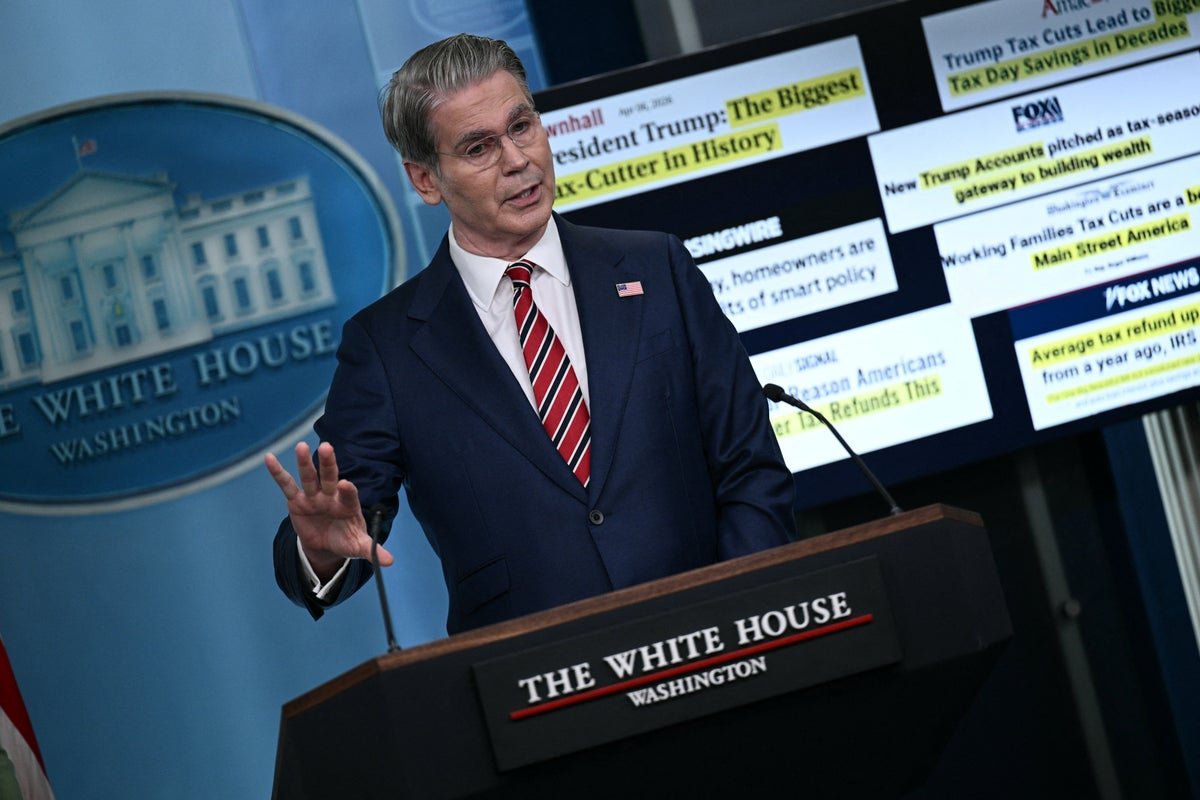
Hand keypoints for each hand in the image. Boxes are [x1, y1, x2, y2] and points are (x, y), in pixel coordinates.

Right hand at [264, 441, 393, 579]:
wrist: (326, 545)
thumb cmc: (346, 540)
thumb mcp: (358, 546)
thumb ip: (372, 550)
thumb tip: (391, 562)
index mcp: (348, 504)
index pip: (349, 494)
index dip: (348, 490)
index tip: (346, 485)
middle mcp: (331, 495)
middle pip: (330, 477)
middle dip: (329, 463)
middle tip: (327, 447)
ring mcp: (313, 496)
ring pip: (309, 477)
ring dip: (304, 462)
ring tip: (301, 447)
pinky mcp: (297, 500)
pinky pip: (287, 485)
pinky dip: (278, 472)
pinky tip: (270, 458)